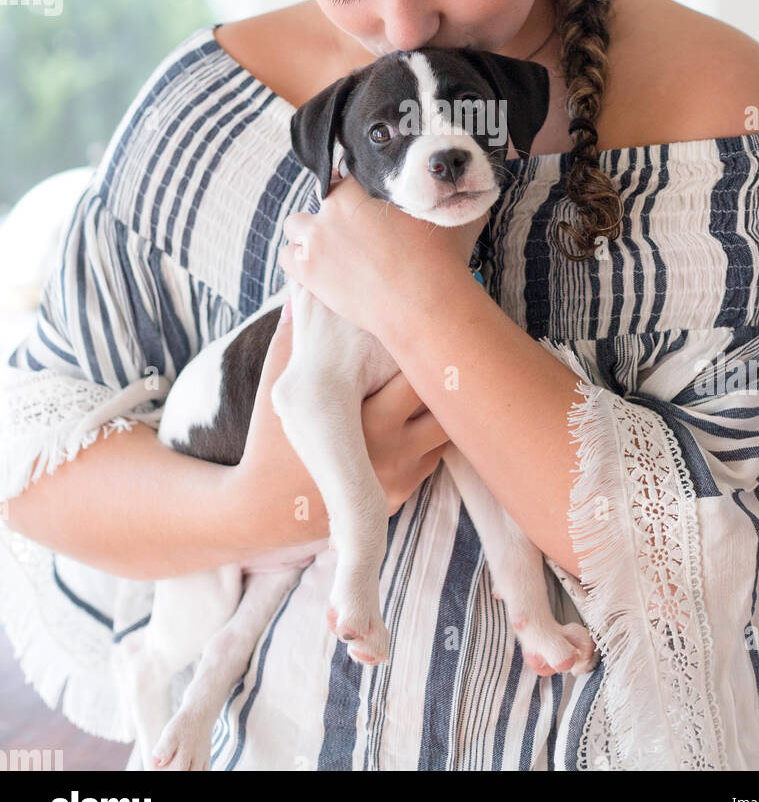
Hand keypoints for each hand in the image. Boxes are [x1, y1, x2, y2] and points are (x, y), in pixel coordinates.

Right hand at [224, 304, 450, 550]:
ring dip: (444, 406)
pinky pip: (433, 457)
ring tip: (438, 377)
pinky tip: (417, 415)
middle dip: (445, 375)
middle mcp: (389, 453)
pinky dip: (430, 435)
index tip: (432, 325)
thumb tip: (302, 289)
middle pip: (445, 404)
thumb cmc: (269, 442)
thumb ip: (293, 339)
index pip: (419, 376)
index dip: (427, 348)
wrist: (263, 512)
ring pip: (447, 432)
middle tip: (453, 346)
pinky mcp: (402, 496)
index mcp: (362, 421)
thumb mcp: (276, 389)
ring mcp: (399, 478)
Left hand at [277, 174, 487, 338]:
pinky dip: (298, 260)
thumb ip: (456, 198)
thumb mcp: (457, 217)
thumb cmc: (444, 260)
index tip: (367, 208)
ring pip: (296, 224)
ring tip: (331, 250)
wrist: (424, 304)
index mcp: (364, 187)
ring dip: (310, 234)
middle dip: (334, 211)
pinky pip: (286, 256)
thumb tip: (473, 185)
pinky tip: (316, 269)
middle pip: (323, 197)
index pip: (348, 175)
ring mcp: (316, 237)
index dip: (358, 191)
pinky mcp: (307, 270)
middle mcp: (335, 205)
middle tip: (354, 233)